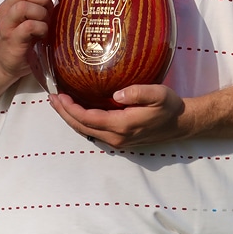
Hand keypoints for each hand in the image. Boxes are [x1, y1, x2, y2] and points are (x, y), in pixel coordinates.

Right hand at [0, 0, 57, 78]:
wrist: (8, 63)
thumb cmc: (24, 39)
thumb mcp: (33, 17)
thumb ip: (41, 5)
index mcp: (12, 2)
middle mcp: (6, 11)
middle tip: (50, 11)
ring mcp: (7, 26)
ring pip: (23, 6)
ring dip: (41, 13)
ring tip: (46, 22)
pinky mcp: (12, 41)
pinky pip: (28, 26)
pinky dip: (40, 27)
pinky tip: (43, 33)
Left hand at [49, 84, 184, 147]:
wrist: (181, 123)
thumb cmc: (169, 106)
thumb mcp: (158, 94)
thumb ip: (138, 92)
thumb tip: (116, 94)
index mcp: (122, 126)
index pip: (88, 119)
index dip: (70, 109)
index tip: (59, 95)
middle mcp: (116, 138)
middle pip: (81, 127)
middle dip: (64, 113)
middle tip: (51, 97)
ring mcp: (117, 141)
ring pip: (85, 131)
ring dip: (70, 117)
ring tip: (58, 102)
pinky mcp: (119, 139)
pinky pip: (93, 130)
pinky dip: (80, 120)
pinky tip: (76, 109)